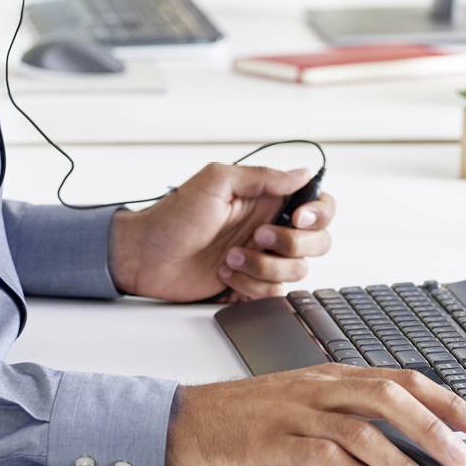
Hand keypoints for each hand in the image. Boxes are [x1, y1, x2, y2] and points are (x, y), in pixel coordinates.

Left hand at [108, 162, 335, 302]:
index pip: (318, 204)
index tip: (299, 217)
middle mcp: (270, 228)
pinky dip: (250, 285)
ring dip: (264, 266)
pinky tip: (225, 274)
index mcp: (267, 200)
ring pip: (297, 271)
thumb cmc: (174, 216)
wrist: (146, 256)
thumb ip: (262, 177)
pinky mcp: (250, 284)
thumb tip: (303, 173)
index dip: (319, 213)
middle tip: (257, 237)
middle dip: (292, 244)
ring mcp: (262, 259)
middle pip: (318, 242)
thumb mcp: (216, 182)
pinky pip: (274, 293)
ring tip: (230, 257)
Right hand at [165, 364, 465, 465]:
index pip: (398, 379)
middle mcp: (318, 388)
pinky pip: (323, 456)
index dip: (443, 399)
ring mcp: (296, 413)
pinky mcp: (274, 442)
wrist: (186, 419)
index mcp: (330, 375)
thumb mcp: (303, 402)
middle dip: (434, 426)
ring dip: (403, 462)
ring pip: (362, 429)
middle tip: (465, 456)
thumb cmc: (247, 416)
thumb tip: (402, 441)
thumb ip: (348, 414)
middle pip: (388, 397)